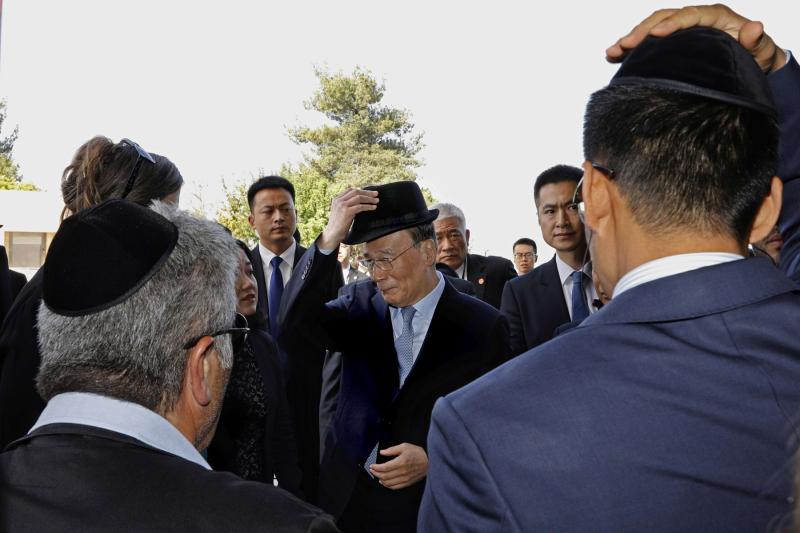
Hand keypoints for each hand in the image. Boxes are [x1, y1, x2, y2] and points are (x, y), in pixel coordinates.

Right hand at [318, 188, 378, 249]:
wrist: (332, 234)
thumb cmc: (339, 225)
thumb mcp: (341, 211)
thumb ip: (347, 205)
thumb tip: (361, 200)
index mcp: (336, 199)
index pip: (351, 190)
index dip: (362, 190)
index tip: (370, 193)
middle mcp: (339, 200)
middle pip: (356, 192)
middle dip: (367, 192)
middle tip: (376, 194)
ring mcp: (342, 205)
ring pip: (359, 198)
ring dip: (369, 199)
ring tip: (377, 201)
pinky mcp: (346, 212)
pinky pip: (360, 206)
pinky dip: (368, 206)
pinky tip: (374, 207)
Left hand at [369, 442, 427, 489]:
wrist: (430, 462)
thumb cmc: (417, 452)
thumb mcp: (404, 446)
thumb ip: (392, 450)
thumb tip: (382, 452)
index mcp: (401, 462)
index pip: (384, 468)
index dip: (376, 468)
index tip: (371, 466)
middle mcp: (402, 472)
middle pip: (385, 476)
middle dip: (376, 474)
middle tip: (372, 470)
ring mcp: (405, 479)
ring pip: (389, 483)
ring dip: (380, 480)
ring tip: (377, 476)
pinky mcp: (408, 483)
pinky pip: (395, 487)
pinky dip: (388, 485)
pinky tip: (384, 482)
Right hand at [606, 4, 786, 73]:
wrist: (750, 63)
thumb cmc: (755, 57)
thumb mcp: (761, 51)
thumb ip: (757, 41)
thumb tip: (754, 27)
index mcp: (715, 16)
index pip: (689, 15)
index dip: (671, 23)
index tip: (656, 34)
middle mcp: (695, 19)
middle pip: (663, 18)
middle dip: (642, 31)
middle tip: (624, 45)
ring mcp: (681, 30)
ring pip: (651, 27)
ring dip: (631, 38)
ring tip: (611, 51)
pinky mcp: (671, 42)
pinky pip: (648, 41)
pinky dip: (631, 48)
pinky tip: (614, 56)